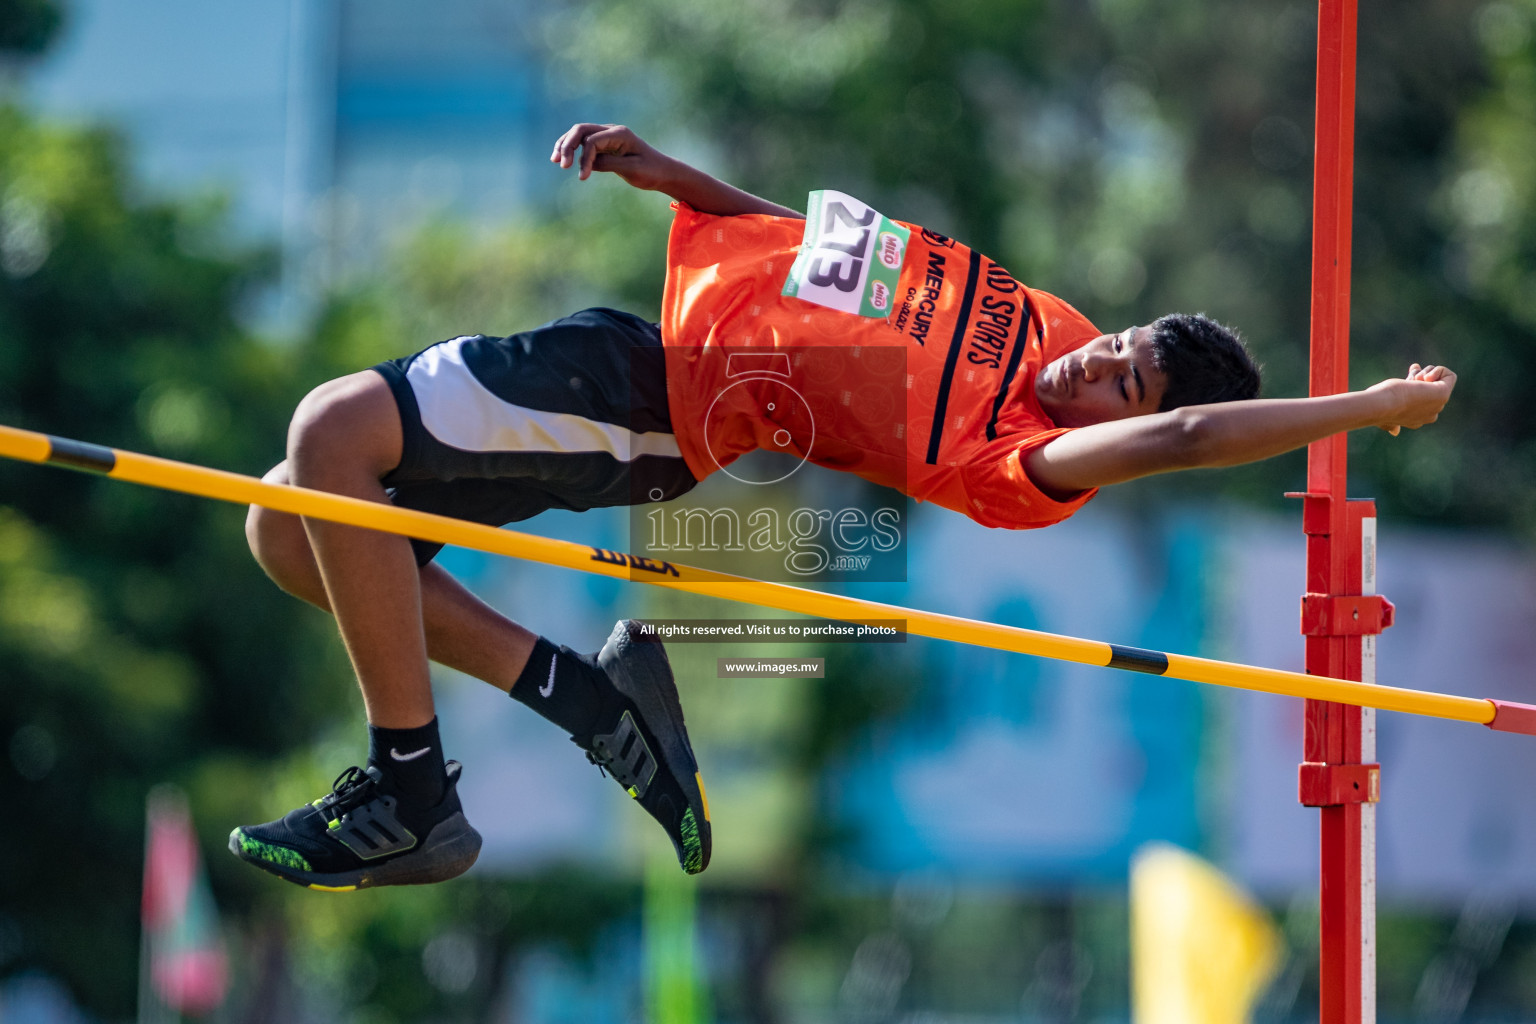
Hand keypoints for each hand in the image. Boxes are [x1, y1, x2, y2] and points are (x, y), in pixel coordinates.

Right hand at [550, 123, 671, 190]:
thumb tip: (587, 163)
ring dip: (566, 145)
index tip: (582, 178)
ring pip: (579, 135)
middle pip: (581, 130)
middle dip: (567, 145)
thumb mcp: (631, 170)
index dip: (584, 158)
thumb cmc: (651, 171)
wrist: (663, 172)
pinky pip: (584, 144)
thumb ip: (609, 164)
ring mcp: (607, 136)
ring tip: (554, 160)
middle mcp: (611, 131)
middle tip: (560, 164)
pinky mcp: (605, 145)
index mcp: (620, 134)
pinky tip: (564, 160)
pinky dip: (573, 150)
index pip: (593, 141)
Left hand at [1371, 363, 1456, 435]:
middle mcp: (1430, 414)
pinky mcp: (1443, 395)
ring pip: (1440, 381)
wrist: (1382, 405)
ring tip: (1413, 380)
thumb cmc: (1380, 407)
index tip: (1406, 378)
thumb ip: (1390, 425)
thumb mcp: (1383, 417)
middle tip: (1408, 380)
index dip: (1415, 383)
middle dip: (1419, 376)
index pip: (1422, 396)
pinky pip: (1451, 376)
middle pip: (1430, 387)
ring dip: (1425, 372)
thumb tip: (1394, 431)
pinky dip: (1438, 370)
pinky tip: (1424, 378)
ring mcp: (1438, 405)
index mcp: (1417, 420)